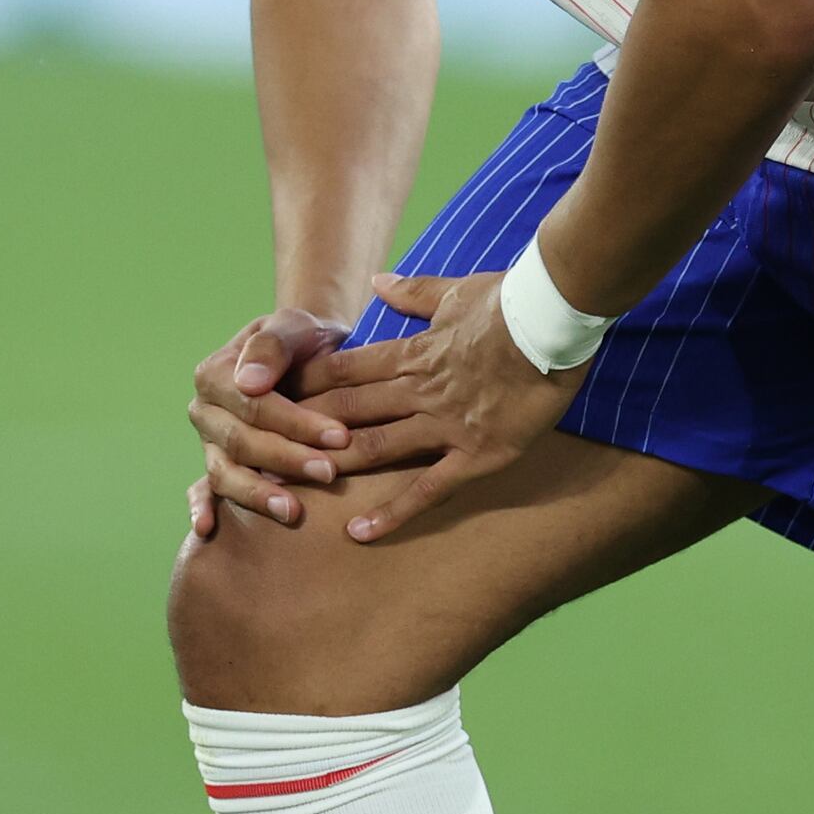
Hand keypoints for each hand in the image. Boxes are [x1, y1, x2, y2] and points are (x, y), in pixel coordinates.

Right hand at [189, 307, 367, 532]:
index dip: (295, 422)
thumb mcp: (294, 326)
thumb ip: (272, 346)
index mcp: (216, 373)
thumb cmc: (304, 340)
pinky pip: (204, 490)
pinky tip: (209, 530)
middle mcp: (205, 410)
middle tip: (330, 472)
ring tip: (293, 511)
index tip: (339, 437)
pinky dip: (200, 509)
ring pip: (225, 473)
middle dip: (287, 458)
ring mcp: (209, 443)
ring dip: (257, 494)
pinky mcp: (218, 466)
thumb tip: (250, 382)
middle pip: (242, 442)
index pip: (254, 405)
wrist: (308, 356)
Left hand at [294, 271, 585, 542]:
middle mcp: (419, 390)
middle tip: (257, 450)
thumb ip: (412, 292)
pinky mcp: (476, 454)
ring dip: (330, 467)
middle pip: (346, 410)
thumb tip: (376, 281)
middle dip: (299, 430)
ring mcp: (445, 424)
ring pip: (374, 448)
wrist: (555, 316)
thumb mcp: (455, 291)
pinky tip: (359, 533)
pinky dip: (392, 512)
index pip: (343, 370)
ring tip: (290, 488)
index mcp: (413, 352)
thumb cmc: (512, 301)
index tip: (268, 400)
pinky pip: (427, 488)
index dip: (303, 386)